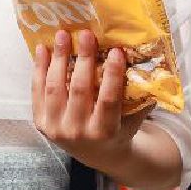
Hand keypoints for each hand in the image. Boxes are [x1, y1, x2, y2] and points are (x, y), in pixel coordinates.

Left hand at [32, 29, 148, 168]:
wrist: (96, 155)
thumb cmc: (118, 130)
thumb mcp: (133, 118)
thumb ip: (140, 96)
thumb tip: (152, 63)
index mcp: (104, 132)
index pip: (108, 100)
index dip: (112, 74)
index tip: (116, 50)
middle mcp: (78, 132)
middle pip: (79, 89)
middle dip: (83, 58)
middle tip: (86, 34)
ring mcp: (56, 128)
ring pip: (55, 87)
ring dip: (58, 58)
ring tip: (62, 35)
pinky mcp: (40, 123)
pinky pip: (38, 91)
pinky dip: (39, 69)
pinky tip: (42, 49)